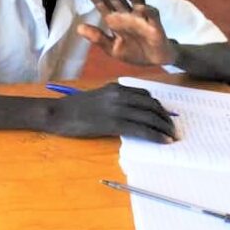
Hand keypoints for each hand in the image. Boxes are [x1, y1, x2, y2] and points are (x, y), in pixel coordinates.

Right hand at [44, 83, 175, 142]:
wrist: (58, 113)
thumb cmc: (74, 107)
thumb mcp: (98, 96)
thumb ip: (115, 99)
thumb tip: (134, 111)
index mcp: (116, 88)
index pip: (146, 95)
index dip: (159, 106)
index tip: (164, 116)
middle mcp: (119, 95)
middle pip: (152, 105)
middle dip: (166, 118)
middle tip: (172, 129)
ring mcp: (117, 109)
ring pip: (150, 117)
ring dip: (165, 128)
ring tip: (171, 137)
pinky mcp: (114, 124)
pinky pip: (142, 130)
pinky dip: (156, 136)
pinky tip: (163, 141)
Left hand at [77, 0, 176, 66]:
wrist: (154, 61)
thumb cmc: (134, 51)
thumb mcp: (112, 48)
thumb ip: (97, 38)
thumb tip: (78, 28)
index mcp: (114, 19)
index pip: (101, 2)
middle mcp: (126, 15)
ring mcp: (141, 18)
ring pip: (136, 0)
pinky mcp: (155, 25)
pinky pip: (152, 15)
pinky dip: (148, 11)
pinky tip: (142, 8)